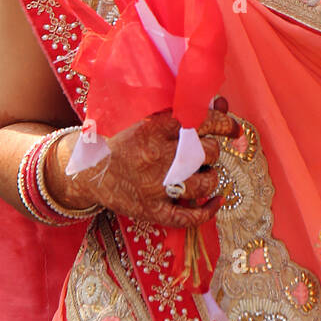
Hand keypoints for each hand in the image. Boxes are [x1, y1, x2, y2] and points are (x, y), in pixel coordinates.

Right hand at [52, 105, 239, 229]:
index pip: (201, 121)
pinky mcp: (151, 210)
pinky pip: (189, 217)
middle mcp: (156, 156)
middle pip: (207, 152)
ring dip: (211, 177)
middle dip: (211, 151)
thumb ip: (183, 110)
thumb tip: (221, 103)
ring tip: (203, 172)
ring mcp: (154, 186)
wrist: (88, 170)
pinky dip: (208, 211)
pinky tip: (216, 201)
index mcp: (154, 127)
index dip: (224, 124)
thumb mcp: (148, 117)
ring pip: (204, 183)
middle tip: (202, 151)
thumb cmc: (123, 139)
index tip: (232, 129)